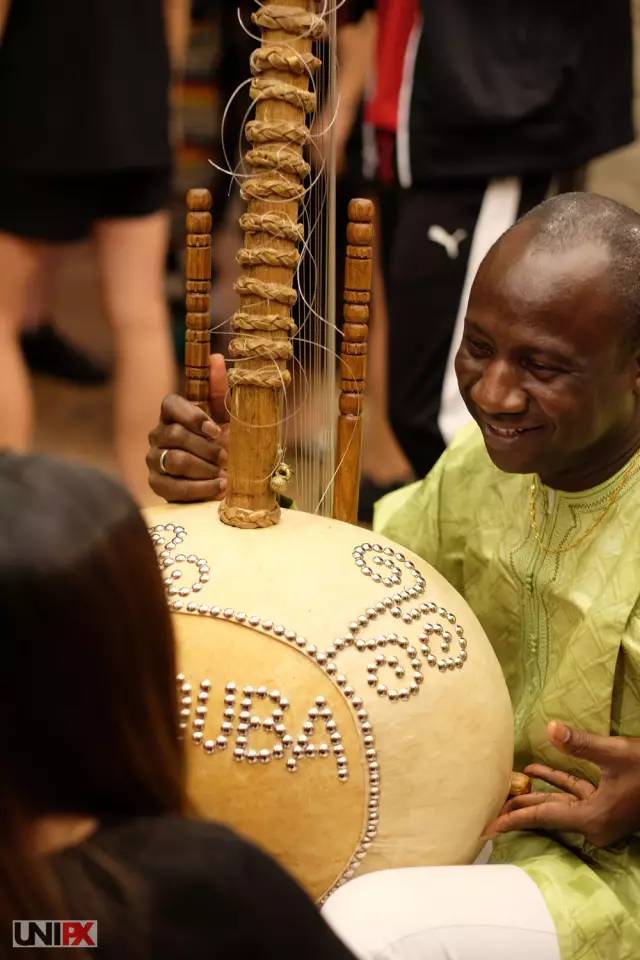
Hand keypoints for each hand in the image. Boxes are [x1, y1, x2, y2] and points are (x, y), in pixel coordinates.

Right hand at [147, 354, 228, 502]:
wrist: (221, 481)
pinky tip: (219, 488)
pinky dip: (201, 488)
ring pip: (175, 460)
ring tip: (223, 475)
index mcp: (172, 415)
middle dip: (206, 449)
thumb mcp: (226, 419)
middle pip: (175, 435)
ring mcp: (153, 460)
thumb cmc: (221, 446)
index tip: (215, 430)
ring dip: (205, 469)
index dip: (193, 416)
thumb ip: (219, 390)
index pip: (170, 404)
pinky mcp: (157, 485)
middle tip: (225, 458)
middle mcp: (157, 434)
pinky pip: (175, 487)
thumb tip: (216, 358)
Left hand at [486, 720, 639, 846]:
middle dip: (518, 808)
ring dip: (534, 793)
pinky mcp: (607, 806)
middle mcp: (594, 823)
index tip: (487, 828)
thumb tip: (551, 728)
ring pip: (559, 804)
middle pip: (547, 814)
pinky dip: (556, 784)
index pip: (543, 817)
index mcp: (593, 818)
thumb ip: (581, 744)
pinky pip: (574, 796)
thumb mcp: (616, 753)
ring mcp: (601, 817)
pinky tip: (535, 771)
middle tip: (487, 806)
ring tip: (504, 784)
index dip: (513, 820)